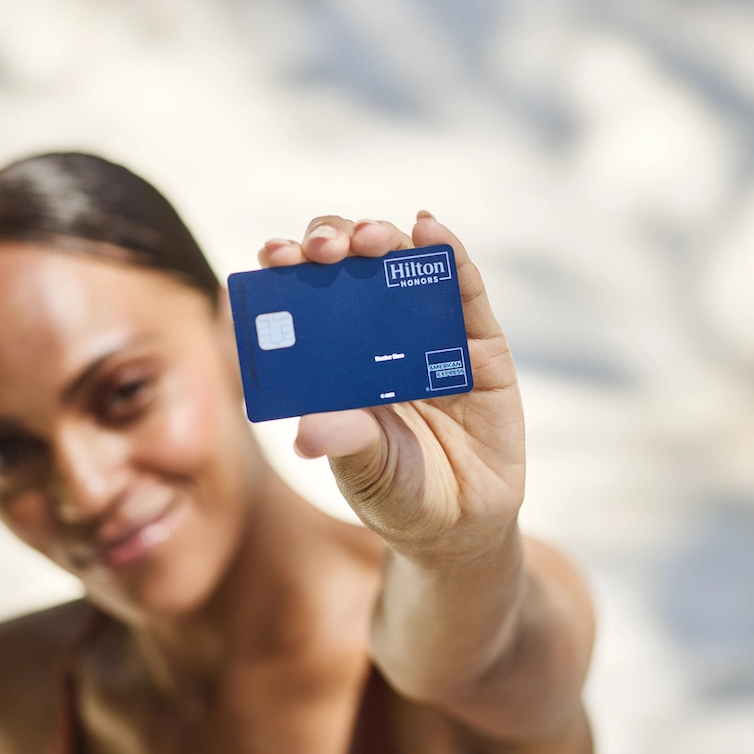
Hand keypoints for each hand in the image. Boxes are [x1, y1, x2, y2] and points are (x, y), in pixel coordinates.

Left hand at [258, 213, 522, 564]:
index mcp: (334, 352)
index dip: (288, 266)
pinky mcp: (478, 341)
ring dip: (383, 237)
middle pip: (350, 263)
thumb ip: (344, 442)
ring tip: (369, 240)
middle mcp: (378, 330)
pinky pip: (464, 288)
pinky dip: (449, 254)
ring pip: (402, 263)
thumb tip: (307, 431)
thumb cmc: (396, 491)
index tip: (274, 257)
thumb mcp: (363, 469)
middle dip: (332, 242)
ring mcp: (429, 330)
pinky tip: (430, 230)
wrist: (460, 524)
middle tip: (322, 251)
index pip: (304, 292)